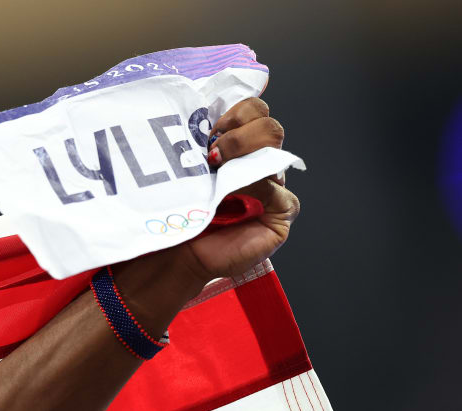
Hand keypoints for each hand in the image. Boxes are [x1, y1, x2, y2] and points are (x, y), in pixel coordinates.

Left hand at [181, 98, 299, 281]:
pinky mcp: (282, 211)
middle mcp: (261, 162)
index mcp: (242, 146)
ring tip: (218, 171)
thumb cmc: (184, 208)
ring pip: (275, 147)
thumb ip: (199, 139)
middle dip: (238, 132)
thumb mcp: (189, 165)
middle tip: (212, 154)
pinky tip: (234, 197)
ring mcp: (275, 186)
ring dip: (243, 152)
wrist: (180, 249)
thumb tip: (195, 108)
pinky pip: (278, 189)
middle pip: (269, 125)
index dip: (236, 112)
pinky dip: (255, 188)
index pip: (255, 110)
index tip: (209, 129)